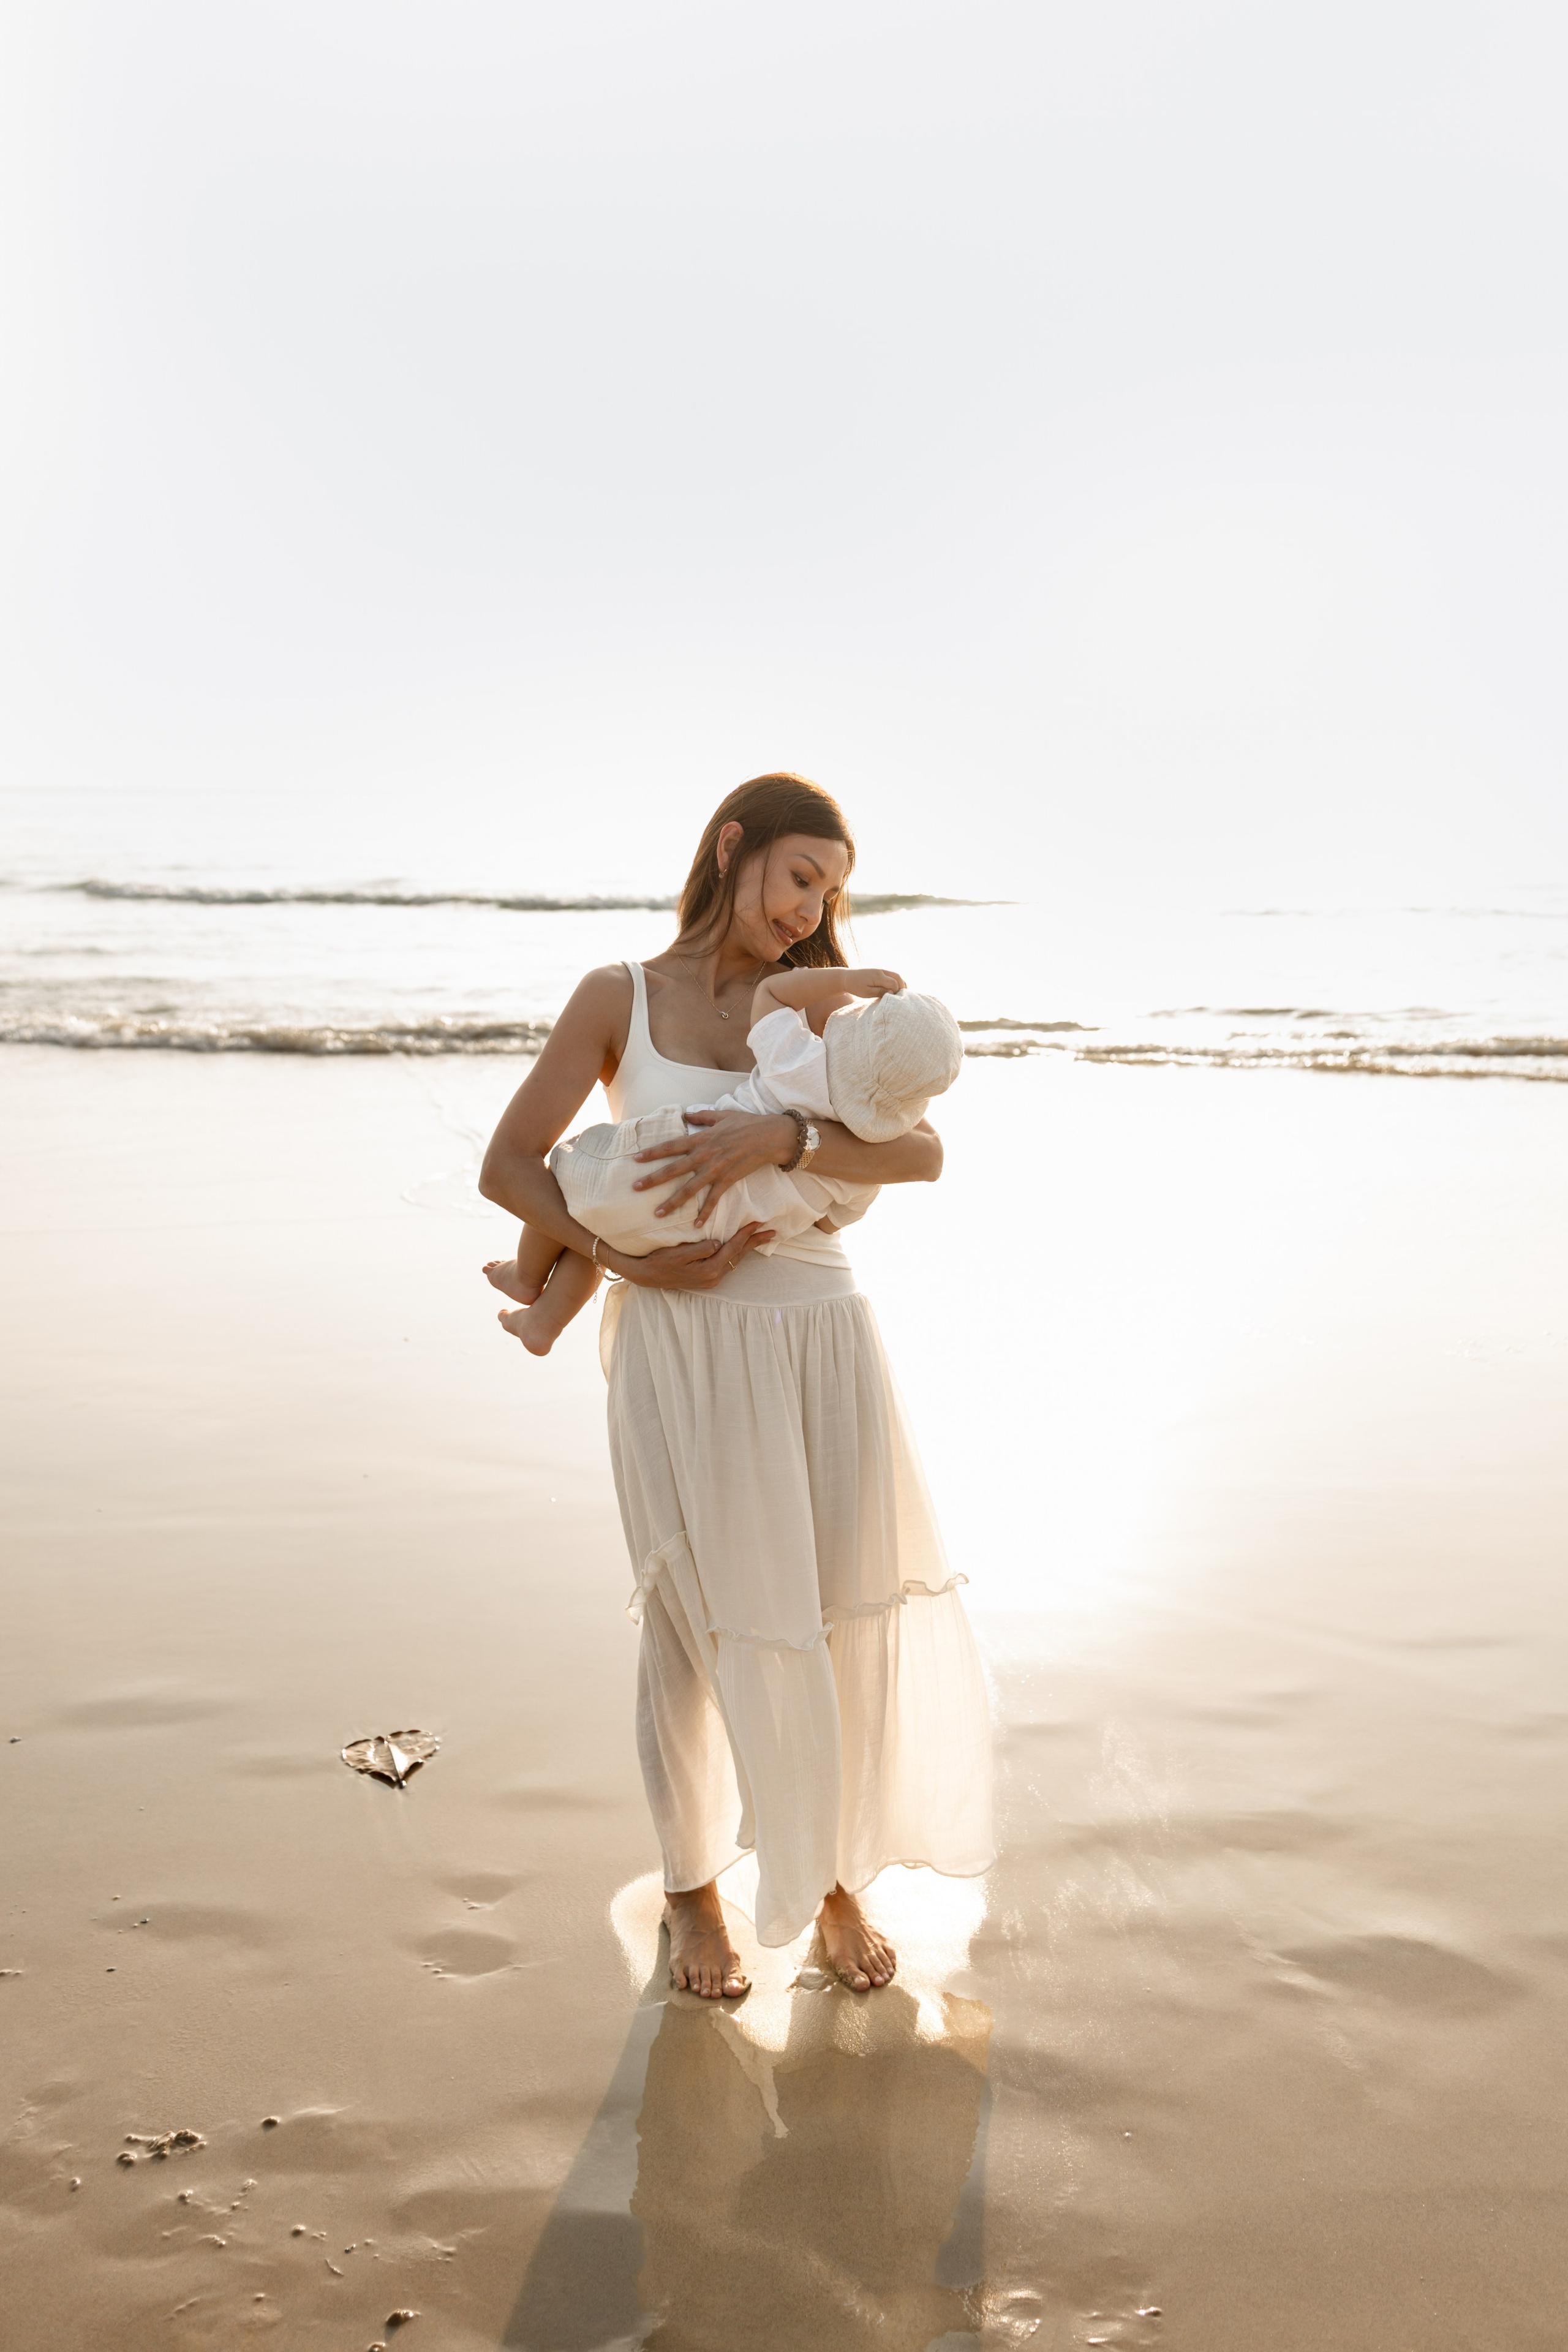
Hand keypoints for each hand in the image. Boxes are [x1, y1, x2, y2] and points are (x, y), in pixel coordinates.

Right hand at [603, 1224, 774, 1288]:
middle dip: (755, 1242)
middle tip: (772, 1231)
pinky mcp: (706, 1277)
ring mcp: (711, 1279)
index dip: (746, 1234)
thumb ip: (699, 1250)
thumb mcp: (677, 1254)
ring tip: (762, 1237)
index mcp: (709, 1270)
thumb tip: (718, 1243)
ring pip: (735, 1259)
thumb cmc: (659, 1261)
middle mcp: (714, 1277)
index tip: (758, 1222)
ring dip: (748, 1247)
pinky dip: (737, 1252)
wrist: (645, 1275)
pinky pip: (727, 1262)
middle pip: (739, 1255)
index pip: (732, 1248)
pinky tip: (741, 1246)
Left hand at [631, 1109, 796, 1223]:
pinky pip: (713, 1200)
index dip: (652, 1152)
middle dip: (653, 1179)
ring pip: (689, 1189)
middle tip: (635, 1188)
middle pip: (673, 1169)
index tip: (636, 1158)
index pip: (671, 1146)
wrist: (770, 1136)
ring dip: (672, 1202)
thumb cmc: (747, 1123)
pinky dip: (705, 1213)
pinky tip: (695, 1224)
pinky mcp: (728, 1180)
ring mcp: (715, 1170)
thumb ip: (702, 1116)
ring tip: (657, 1213)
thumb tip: (686, 1114)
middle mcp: (704, 1155)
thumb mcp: (722, 1114)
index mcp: (701, 1138)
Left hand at [844, 967, 905, 996]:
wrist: (847, 977)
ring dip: (900, 983)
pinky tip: (895, 988)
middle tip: (902, 997)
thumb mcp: (866, 992)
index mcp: (878, 976)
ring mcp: (881, 969)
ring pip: (896, 975)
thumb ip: (880, 992)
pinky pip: (891, 974)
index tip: (894, 1000)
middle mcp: (881, 970)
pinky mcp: (879, 970)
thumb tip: (893, 992)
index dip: (896, 992)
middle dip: (902, 987)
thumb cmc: (855, 986)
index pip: (894, 983)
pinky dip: (896, 981)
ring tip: (900, 993)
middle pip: (898, 977)